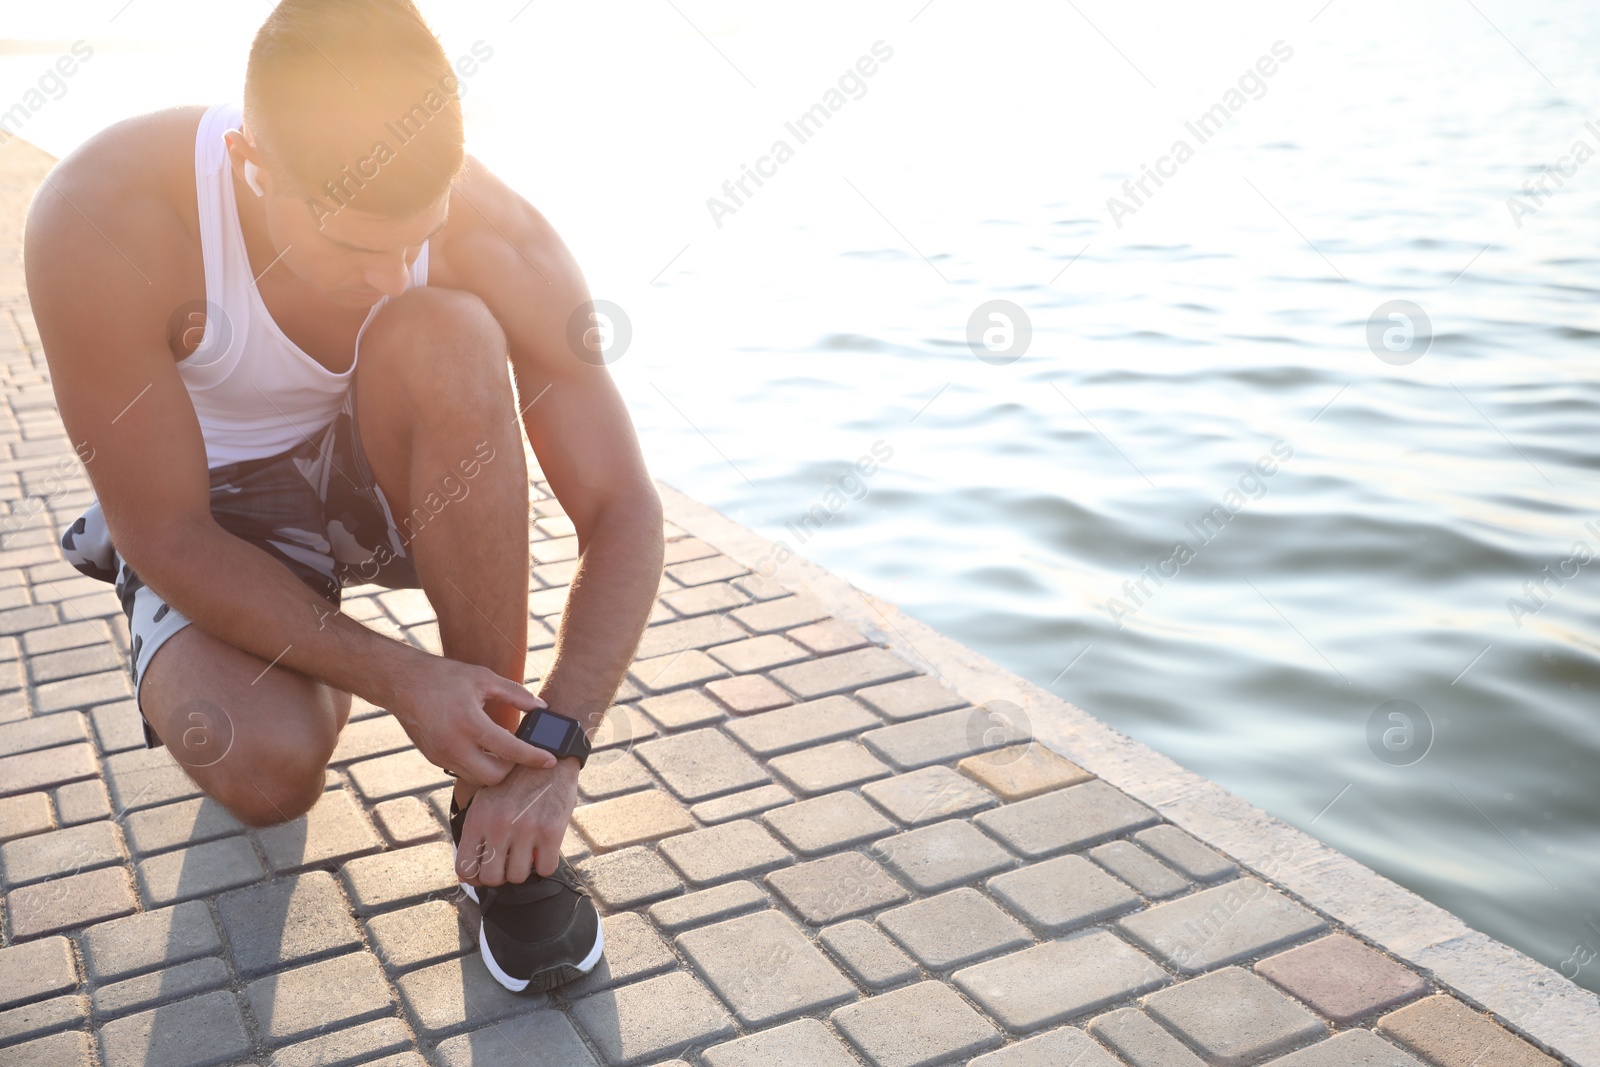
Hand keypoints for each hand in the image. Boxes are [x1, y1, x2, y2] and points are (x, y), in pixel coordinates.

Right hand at [382, 655, 555, 786]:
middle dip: (512, 770)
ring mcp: (441, 755)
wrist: (401, 682)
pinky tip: (485, 750)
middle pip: (493, 777)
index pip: (510, 751)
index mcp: (469, 723)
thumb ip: (515, 694)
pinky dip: (477, 766)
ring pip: (476, 779)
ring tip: (505, 753)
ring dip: (494, 771)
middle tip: (523, 755)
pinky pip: (462, 771)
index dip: (534, 758)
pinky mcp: (433, 759)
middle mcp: (453, 745)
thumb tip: (541, 708)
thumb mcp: (483, 678)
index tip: (550, 760)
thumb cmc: (443, 677)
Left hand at [457, 757, 579, 884]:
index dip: (474, 877)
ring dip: (524, 870)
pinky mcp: (551, 832)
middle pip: (492, 878)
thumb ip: (475, 830)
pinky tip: (543, 851)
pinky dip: (545, 865)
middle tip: (508, 863)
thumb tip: (467, 871)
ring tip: (527, 854)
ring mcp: (526, 830)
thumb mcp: (484, 798)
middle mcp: (499, 826)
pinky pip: (546, 869)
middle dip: (500, 875)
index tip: (485, 871)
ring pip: (519, 877)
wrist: (549, 757)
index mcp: (478, 818)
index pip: (465, 869)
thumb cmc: (515, 781)